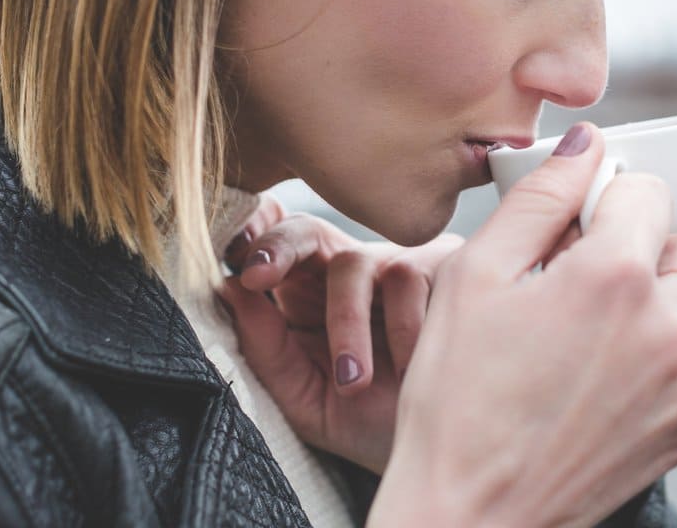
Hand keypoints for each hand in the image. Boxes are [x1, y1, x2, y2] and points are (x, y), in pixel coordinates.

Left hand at [218, 198, 462, 472]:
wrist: (439, 447)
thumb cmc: (370, 422)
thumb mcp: (304, 397)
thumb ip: (266, 348)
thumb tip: (228, 288)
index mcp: (313, 295)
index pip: (278, 244)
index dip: (255, 238)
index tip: (236, 265)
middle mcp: (357, 270)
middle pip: (309, 230)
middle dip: (279, 248)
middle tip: (257, 278)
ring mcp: (403, 263)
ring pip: (357, 262)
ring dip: (347, 326)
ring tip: (354, 383)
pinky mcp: (448, 267)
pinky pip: (411, 275)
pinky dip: (402, 327)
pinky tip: (411, 367)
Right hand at [368, 123, 676, 527]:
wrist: (470, 518)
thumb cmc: (456, 397)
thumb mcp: (474, 276)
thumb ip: (540, 197)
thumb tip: (587, 145)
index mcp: (616, 276)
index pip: (647, 190)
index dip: (604, 200)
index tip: (570, 230)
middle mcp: (667, 325)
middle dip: (645, 246)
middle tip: (581, 279)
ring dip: (658, 300)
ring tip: (586, 332)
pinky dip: (660, 354)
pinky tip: (596, 376)